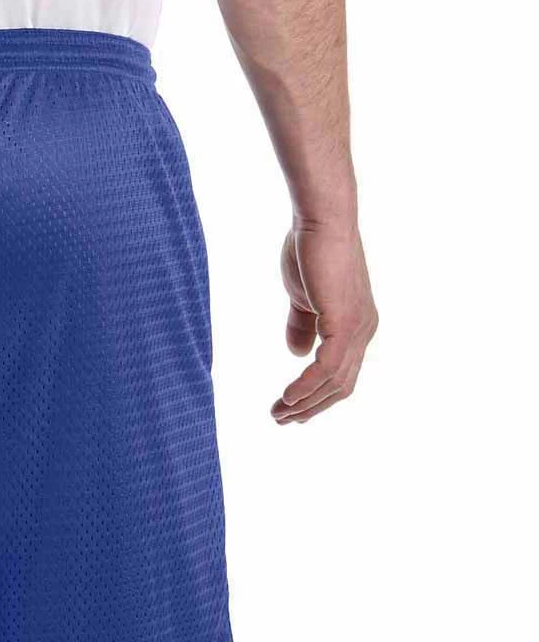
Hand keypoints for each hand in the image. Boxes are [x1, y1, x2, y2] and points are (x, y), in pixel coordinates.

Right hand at [271, 222, 377, 423]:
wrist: (321, 222)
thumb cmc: (311, 251)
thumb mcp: (303, 298)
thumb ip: (301, 326)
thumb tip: (297, 354)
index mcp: (356, 326)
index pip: (341, 374)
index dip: (316, 396)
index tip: (290, 409)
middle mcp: (364, 331)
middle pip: (341, 385)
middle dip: (310, 407)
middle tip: (280, 419)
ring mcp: (358, 328)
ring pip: (335, 382)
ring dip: (304, 402)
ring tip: (278, 413)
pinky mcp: (345, 323)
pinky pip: (327, 368)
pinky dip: (306, 386)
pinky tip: (288, 397)